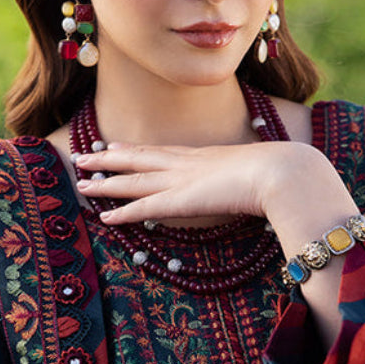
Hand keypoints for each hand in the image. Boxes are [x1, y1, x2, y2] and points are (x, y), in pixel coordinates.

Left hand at [73, 140, 350, 227]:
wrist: (284, 172)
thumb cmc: (282, 174)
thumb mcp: (260, 175)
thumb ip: (250, 183)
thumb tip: (256, 189)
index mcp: (204, 157)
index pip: (162, 152)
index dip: (135, 150)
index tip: (114, 146)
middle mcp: (187, 165)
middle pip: (139, 160)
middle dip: (108, 159)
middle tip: (83, 156)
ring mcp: (182, 182)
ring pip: (133, 181)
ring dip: (105, 183)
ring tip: (80, 182)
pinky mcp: (182, 202)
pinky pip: (144, 208)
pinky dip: (123, 212)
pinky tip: (104, 216)